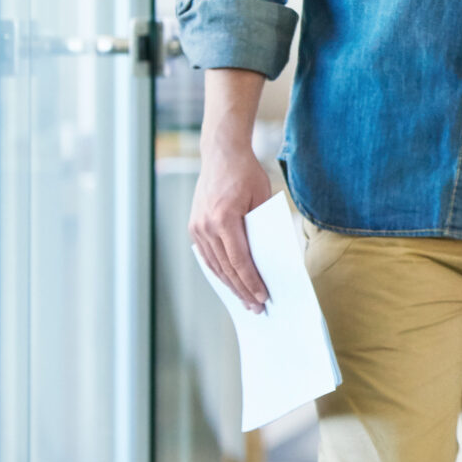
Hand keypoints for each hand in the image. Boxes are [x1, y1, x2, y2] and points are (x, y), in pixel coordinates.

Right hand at [189, 134, 274, 310]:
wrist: (221, 154)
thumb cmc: (248, 175)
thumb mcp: (262, 199)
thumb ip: (262, 229)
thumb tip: (267, 260)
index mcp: (224, 219)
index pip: (240, 261)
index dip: (251, 282)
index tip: (263, 297)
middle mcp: (205, 225)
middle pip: (226, 268)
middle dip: (243, 290)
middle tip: (257, 307)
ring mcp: (196, 227)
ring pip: (214, 265)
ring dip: (230, 285)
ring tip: (245, 300)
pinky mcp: (193, 226)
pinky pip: (207, 256)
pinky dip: (219, 271)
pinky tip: (230, 282)